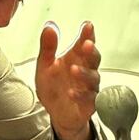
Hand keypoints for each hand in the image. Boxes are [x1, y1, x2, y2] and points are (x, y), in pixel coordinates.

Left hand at [35, 21, 100, 139]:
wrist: (56, 113)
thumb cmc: (54, 87)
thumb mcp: (45, 66)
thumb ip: (48, 47)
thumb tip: (49, 26)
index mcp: (76, 58)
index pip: (85, 43)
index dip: (87, 34)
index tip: (87, 26)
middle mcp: (86, 70)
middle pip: (94, 58)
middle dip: (91, 51)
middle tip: (86, 44)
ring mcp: (89, 87)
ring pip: (93, 78)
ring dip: (84, 73)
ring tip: (73, 69)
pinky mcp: (89, 104)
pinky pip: (89, 99)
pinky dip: (81, 96)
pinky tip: (71, 92)